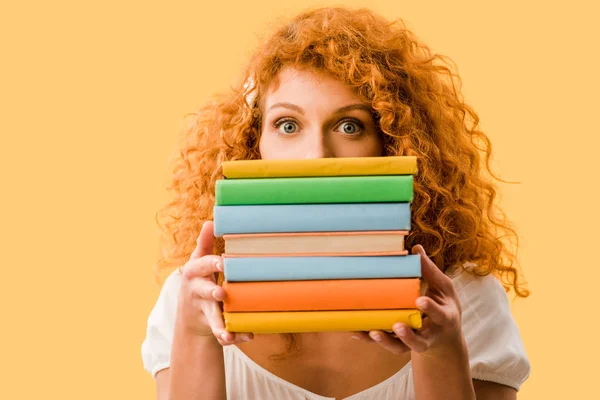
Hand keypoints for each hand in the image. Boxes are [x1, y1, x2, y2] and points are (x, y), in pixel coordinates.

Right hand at [176, 220, 253, 344]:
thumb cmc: (199, 280)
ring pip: (211, 317)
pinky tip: (243, 338)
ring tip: (226, 333)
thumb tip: (209, 221)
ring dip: (219, 324)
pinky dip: (231, 336)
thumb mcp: (198, 262)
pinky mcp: (210, 325)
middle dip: (211, 293)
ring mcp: (203, 310)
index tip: (223, 262)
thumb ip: (204, 244)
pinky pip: (221, 332)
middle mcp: (197, 291)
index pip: (202, 266)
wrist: (189, 314)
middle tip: (221, 293)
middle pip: (204, 292)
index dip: (211, 264)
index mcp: (195, 273)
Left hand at [352, 244, 462, 355]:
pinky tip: (355, 331)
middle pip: (419, 341)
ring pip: (400, 347)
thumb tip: (416, 247)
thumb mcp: (443, 288)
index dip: (430, 308)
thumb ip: (430, 271)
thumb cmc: (444, 305)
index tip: (419, 300)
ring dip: (386, 341)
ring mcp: (414, 343)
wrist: (445, 336)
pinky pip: (385, 343)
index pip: (439, 314)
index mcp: (445, 318)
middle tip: (396, 325)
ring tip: (372, 332)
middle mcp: (430, 335)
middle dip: (408, 335)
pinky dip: (370, 339)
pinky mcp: (400, 345)